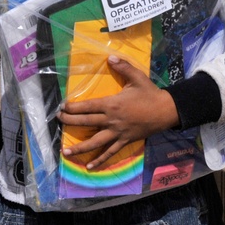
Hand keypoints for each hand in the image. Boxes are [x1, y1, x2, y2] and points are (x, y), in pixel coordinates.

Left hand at [57, 56, 178, 170]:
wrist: (166, 111)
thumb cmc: (150, 94)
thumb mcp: (137, 77)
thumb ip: (123, 67)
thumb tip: (110, 57)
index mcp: (112, 104)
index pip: (88, 106)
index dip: (73, 107)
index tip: (62, 107)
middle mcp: (112, 120)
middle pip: (87, 122)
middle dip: (70, 122)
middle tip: (58, 120)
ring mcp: (118, 133)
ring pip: (95, 142)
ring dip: (79, 147)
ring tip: (65, 151)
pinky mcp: (124, 141)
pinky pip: (110, 153)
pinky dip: (100, 161)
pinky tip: (89, 167)